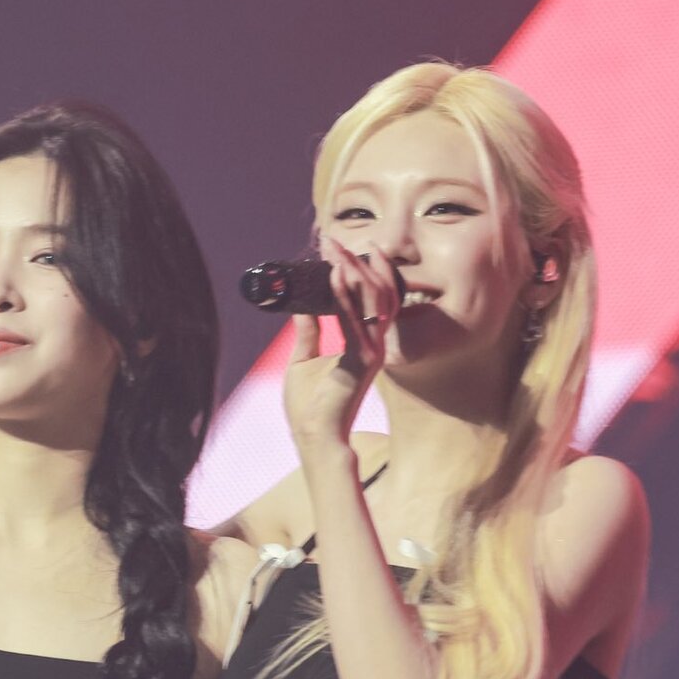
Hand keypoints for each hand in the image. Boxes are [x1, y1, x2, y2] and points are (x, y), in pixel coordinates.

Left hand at [281, 236, 400, 456]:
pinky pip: (355, 319)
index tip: (338, 248)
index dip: (358, 270)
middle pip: (375, 292)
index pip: (370, 297)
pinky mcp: (362, 361)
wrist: (314, 438)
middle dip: (355, 262)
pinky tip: (335, 274)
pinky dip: (345, 294)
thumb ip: (308, 329)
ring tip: (334, 249)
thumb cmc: (310, 407)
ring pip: (373, 300)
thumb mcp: (302, 359)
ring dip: (352, 270)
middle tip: (333, 240)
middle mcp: (374, 344)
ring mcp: (372, 351)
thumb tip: (302, 302)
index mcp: (363, 343)